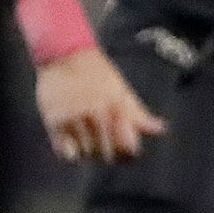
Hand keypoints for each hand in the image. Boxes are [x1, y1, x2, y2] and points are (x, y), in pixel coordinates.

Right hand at [35, 48, 164, 162]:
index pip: (127, 148)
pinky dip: (70, 152)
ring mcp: (73, 119)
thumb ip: (138, 115)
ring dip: (89, 152)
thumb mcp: (122, 91)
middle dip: (109, 153)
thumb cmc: (98, 75)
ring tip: (89, 137)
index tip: (127, 150)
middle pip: (106, 154)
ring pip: (85, 155)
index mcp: (116, 108)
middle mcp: (94, 114)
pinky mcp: (53, 122)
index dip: (128, 153)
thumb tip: (160, 129)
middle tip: (107, 144)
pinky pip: (65, 152)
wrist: (65, 57)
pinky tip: (74, 141)